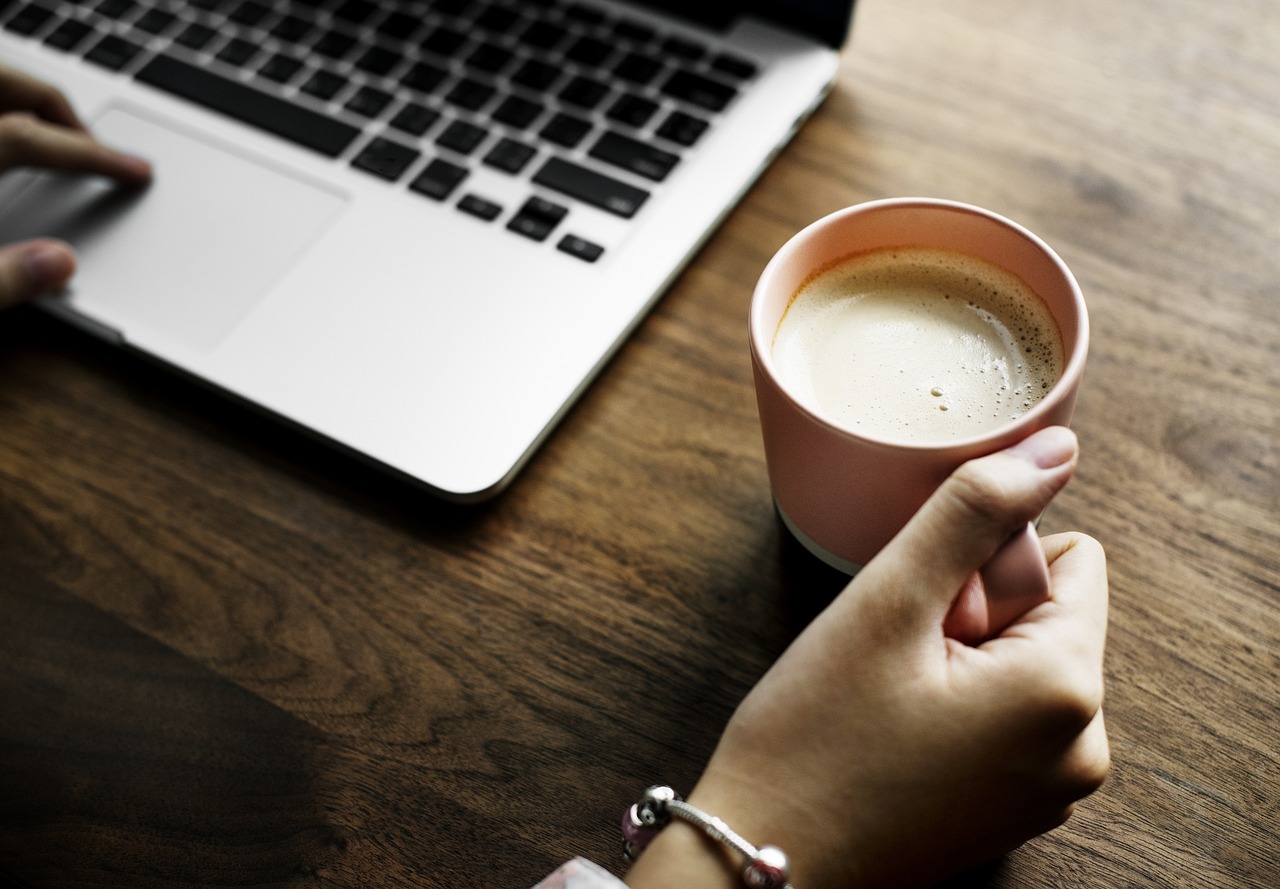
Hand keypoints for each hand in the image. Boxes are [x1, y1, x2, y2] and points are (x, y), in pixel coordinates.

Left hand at [0, 63, 150, 309]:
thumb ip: (4, 277)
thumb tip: (62, 266)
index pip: (42, 140)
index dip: (97, 157)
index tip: (137, 171)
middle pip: (10, 87)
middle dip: (60, 110)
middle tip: (93, 146)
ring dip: (26, 105)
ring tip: (52, 136)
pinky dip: (0, 121)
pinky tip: (8, 156)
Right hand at [626, 426, 1108, 888]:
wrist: (761, 857)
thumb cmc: (814, 740)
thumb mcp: (889, 602)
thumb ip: (974, 512)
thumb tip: (1056, 448)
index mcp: (1068, 692)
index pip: (1068, 557)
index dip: (983, 564)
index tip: (919, 614)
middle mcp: (1082, 748)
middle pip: (1047, 611)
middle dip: (970, 613)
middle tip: (893, 658)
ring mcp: (1051, 787)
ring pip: (1021, 659)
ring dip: (958, 656)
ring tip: (888, 696)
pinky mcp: (1015, 806)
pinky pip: (1006, 714)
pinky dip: (955, 703)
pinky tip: (893, 729)